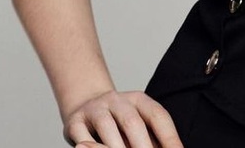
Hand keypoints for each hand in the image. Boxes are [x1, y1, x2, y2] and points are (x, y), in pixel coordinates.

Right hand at [63, 89, 183, 147]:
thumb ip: (149, 137)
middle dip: (143, 146)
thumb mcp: (135, 124)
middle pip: (133, 123)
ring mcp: (95, 109)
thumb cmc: (117, 123)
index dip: (169, 136)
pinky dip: (91, 147)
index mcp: (138, 100)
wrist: (84, 106)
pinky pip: (83, 136)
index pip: (158, 115)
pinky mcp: (74, 121)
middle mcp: (117, 100)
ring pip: (107, 128)